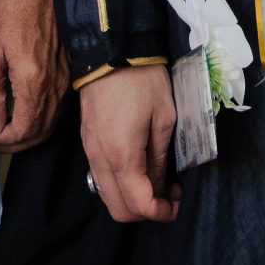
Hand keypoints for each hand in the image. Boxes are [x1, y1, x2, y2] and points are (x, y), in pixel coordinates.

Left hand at [0, 0, 64, 153]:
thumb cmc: (12, 12)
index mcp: (33, 82)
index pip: (23, 130)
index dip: (4, 141)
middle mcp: (54, 85)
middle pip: (39, 133)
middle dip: (16, 144)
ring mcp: (64, 80)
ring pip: (50, 124)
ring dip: (30, 135)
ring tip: (8, 133)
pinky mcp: (68, 72)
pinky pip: (58, 109)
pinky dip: (42, 121)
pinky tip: (27, 115)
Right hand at [78, 63, 178, 223]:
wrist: (111, 51)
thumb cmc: (143, 81)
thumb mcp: (164, 118)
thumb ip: (160, 159)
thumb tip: (160, 187)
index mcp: (121, 155)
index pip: (138, 204)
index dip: (160, 213)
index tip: (177, 204)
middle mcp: (100, 160)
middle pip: (118, 210)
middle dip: (146, 212)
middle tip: (169, 195)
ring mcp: (90, 153)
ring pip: (108, 198)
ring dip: (133, 200)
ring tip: (158, 182)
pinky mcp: (88, 144)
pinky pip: (102, 180)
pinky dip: (122, 186)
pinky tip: (141, 170)